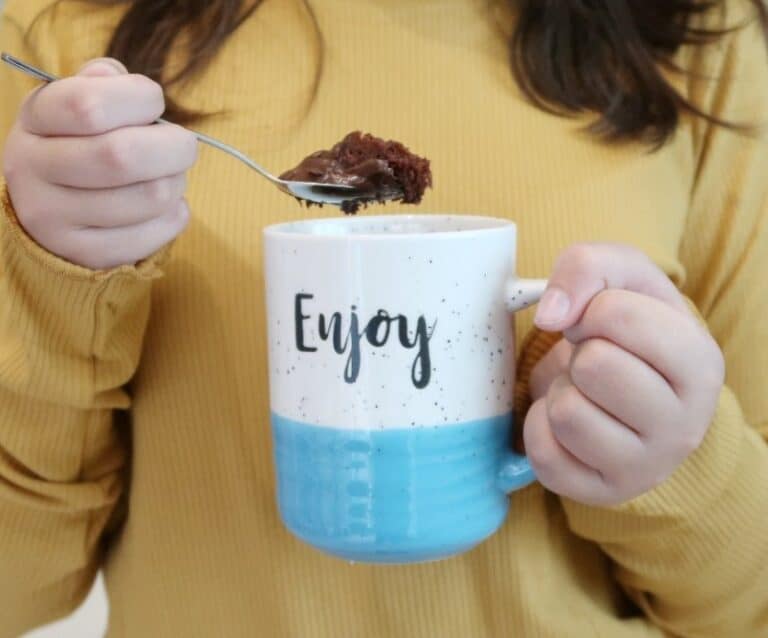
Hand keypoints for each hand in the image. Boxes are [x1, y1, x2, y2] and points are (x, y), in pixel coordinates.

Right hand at [2, 58, 197, 269]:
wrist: (53, 210)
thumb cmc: (82, 143)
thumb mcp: (77, 103)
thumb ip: (102, 84)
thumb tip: (120, 82)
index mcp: (35, 119)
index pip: (89, 105)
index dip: (140, 98)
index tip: (154, 102)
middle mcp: (33, 169)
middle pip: (123, 156)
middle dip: (174, 147)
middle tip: (182, 145)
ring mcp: (54, 219)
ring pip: (150, 197)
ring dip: (177, 183)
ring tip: (168, 177)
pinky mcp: (85, 255)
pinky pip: (154, 235)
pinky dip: (175, 216)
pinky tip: (164, 208)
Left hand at [523, 244, 724, 506]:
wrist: (628, 391)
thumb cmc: (627, 331)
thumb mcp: (620, 278)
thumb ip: (587, 267)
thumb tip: (551, 314)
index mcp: (700, 365)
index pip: (618, 316)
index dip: (593, 310)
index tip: (602, 323)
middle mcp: (685, 426)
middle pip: (593, 366)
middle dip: (580, 353)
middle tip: (595, 361)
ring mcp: (645, 468)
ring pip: (567, 413)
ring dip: (562, 391)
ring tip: (585, 392)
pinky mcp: (601, 492)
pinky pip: (543, 454)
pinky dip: (541, 427)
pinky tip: (567, 422)